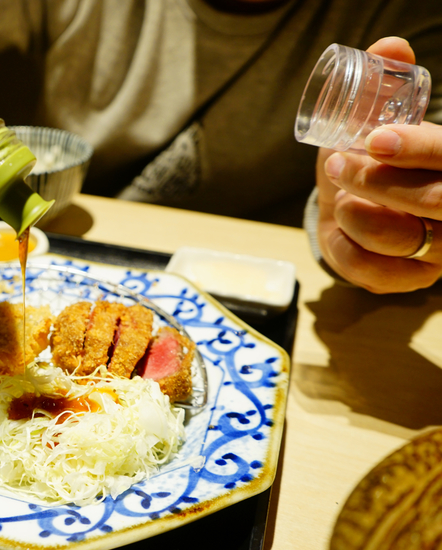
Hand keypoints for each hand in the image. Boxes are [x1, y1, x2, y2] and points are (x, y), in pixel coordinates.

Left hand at [316, 37, 441, 292]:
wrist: (355, 208)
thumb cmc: (376, 163)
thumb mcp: (381, 124)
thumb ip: (387, 87)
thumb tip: (391, 47)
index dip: (420, 148)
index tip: (374, 137)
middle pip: (438, 202)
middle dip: (381, 181)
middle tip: (340, 162)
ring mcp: (438, 253)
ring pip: (405, 240)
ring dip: (361, 213)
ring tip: (339, 194)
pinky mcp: (406, 281)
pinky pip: (375, 271)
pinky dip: (347, 245)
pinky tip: (341, 224)